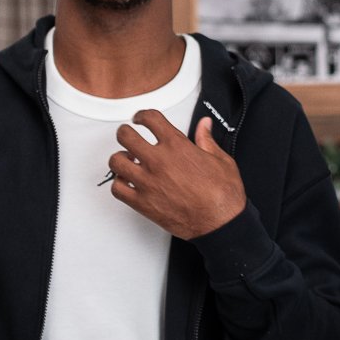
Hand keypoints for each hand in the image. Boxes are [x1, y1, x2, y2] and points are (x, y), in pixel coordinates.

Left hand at [108, 112, 246, 239]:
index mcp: (177, 146)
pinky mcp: (143, 203)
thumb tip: (204, 126)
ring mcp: (148, 182)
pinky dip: (118, 184)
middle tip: (128, 135)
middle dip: (125, 133)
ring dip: (119, 158)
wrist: (220, 223)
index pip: (150, 119)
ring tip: (126, 159)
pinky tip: (126, 182)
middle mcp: (159, 161)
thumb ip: (207, 140)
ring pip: (116, 161)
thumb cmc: (222, 196)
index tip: (140, 119)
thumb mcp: (221, 160)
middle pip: (126, 136)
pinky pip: (117, 189)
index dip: (142, 115)